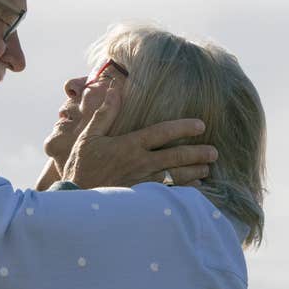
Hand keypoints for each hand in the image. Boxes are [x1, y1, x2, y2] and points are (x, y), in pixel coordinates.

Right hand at [62, 78, 216, 188]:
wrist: (74, 198)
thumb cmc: (80, 167)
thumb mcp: (88, 137)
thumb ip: (104, 114)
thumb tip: (113, 89)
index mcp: (129, 145)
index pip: (162, 132)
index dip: (183, 127)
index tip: (201, 125)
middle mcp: (139, 163)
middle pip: (175, 156)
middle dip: (197, 153)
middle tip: (214, 152)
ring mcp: (142, 182)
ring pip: (175, 176)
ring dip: (193, 172)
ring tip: (207, 168)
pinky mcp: (140, 197)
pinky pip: (167, 194)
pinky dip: (183, 192)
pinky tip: (193, 190)